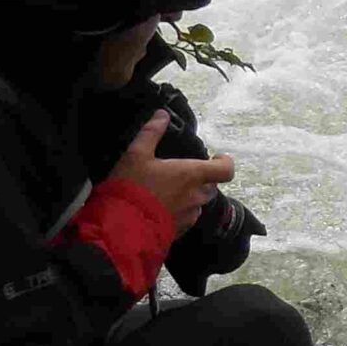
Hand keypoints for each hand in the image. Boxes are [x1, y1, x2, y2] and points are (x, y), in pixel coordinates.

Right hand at [111, 110, 234, 234]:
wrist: (121, 227)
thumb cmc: (131, 188)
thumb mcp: (135, 155)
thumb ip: (151, 133)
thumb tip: (162, 115)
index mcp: (191, 175)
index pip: (225, 170)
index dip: (225, 162)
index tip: (215, 157)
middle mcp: (196, 196)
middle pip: (210, 186)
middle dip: (202, 179)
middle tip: (183, 172)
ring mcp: (189, 216)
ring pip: (198, 203)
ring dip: (190, 196)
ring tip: (168, 190)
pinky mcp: (180, 230)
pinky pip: (187, 217)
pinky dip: (180, 210)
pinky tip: (161, 207)